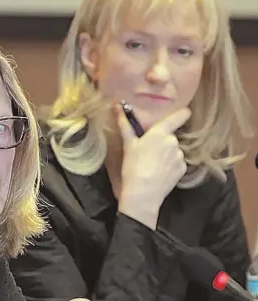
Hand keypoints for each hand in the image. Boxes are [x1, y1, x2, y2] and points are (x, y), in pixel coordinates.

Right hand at [116, 105, 190, 228]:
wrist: (142, 194)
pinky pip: (177, 163)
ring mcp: (180, 156)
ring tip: (152, 166)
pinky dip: (170, 166)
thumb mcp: (127, 145)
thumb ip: (125, 124)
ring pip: (173, 151)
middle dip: (162, 142)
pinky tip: (159, 173)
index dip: (182, 113)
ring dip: (166, 155)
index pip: (180, 116)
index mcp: (160, 133)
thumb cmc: (133, 167)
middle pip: (170, 137)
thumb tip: (117, 106)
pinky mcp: (182, 169)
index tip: (182, 113)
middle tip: (149, 153)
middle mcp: (174, 142)